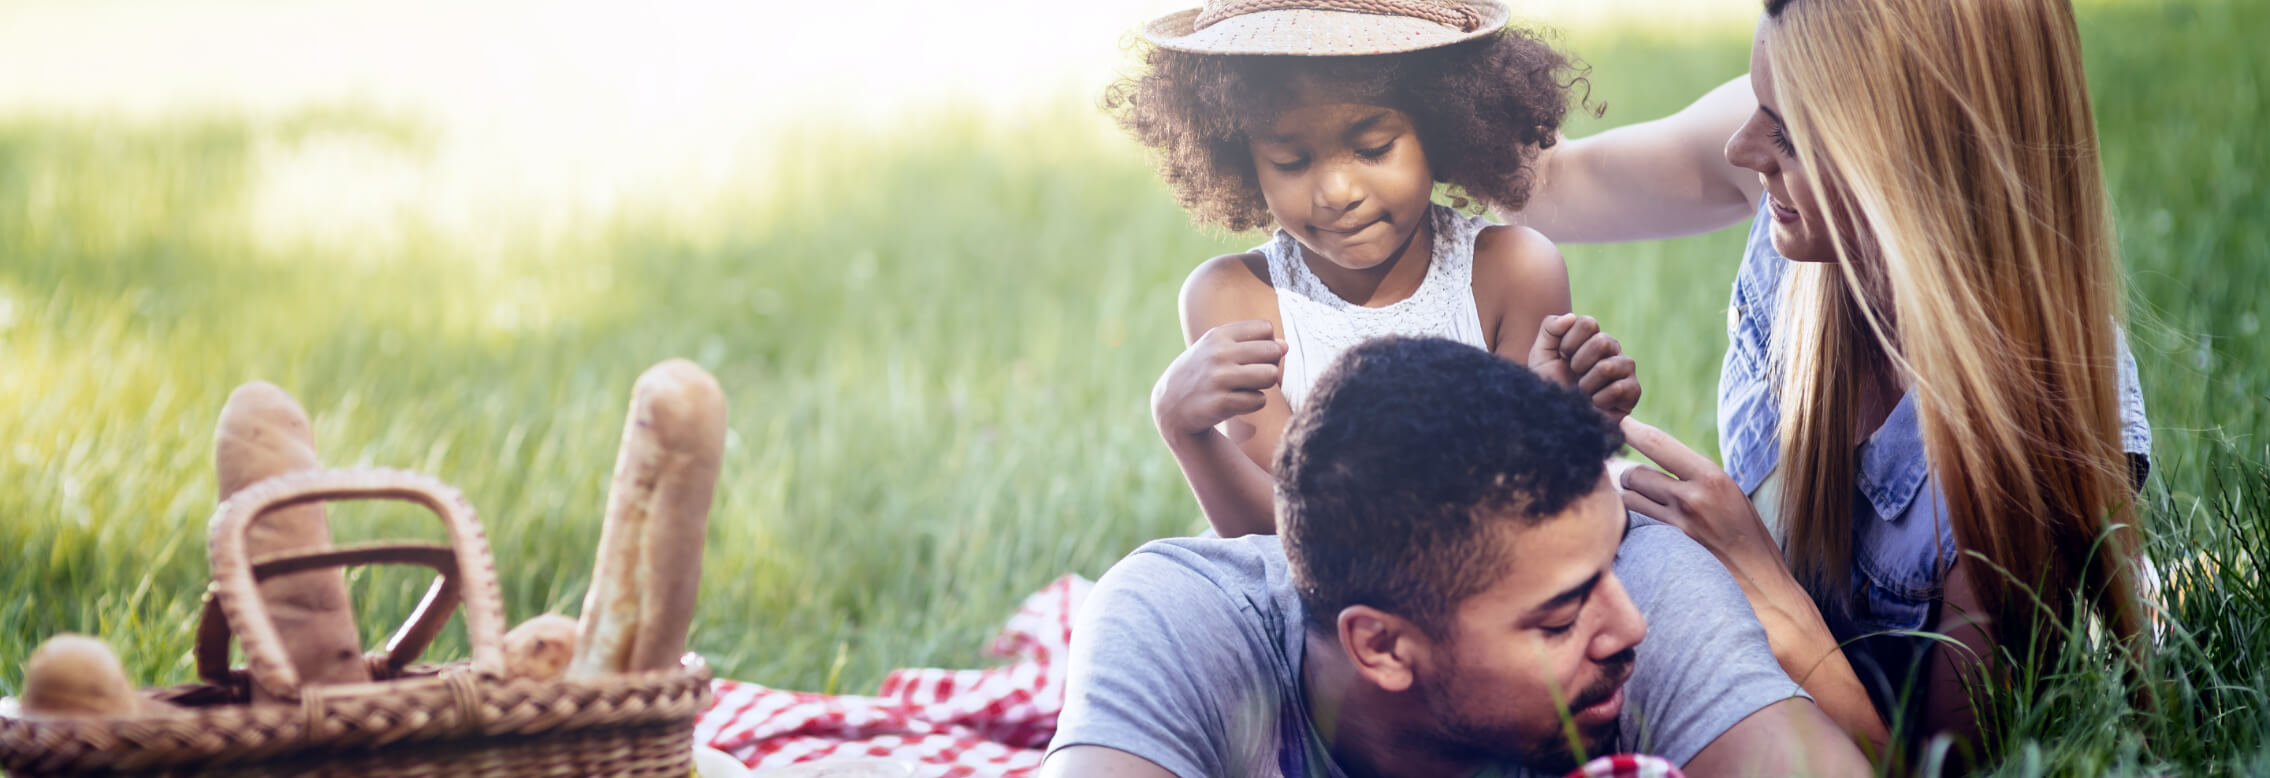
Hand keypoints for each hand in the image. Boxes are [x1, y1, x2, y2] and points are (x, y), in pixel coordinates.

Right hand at [1152, 320, 1285, 438]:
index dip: (1267, 343)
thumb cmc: (1202, 372)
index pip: (1266, 328)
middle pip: (1273, 351)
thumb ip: (1251, 343)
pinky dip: (1254, 403)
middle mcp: (1219, 353)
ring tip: (1249, 387)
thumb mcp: (1217, 349)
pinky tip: (1239, 402)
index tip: (1254, 355)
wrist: (1170, 405)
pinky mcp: (1221, 403)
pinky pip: (1259, 400)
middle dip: (1270, 364)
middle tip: (1255, 374)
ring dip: (1265, 384)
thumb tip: (1286, 346)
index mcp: (1218, 335)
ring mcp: (1219, 378)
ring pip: (1269, 375)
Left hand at [1526, 313, 1640, 421]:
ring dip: (1586, 385)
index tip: (1562, 356)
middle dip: (1579, 363)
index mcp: (1592, 336)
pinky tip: (1595, 404)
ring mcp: (1625, 368)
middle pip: (1602, 342)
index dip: (1569, 342)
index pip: (1588, 323)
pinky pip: (1619, 389)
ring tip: (1583, 391)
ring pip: (1608, 367)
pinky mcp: (1633, 390)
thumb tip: (1571, 317)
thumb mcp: (1541, 354)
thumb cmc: (1550, 384)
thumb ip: (1550, 329)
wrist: (1556, 415)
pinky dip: (1598, 400)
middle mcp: (1612, 349)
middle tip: (1574, 375)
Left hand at [1616, 417, 1835, 671]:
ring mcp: (1676, 525)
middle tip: (1637, 485)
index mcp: (1711, 477)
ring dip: (1629, 501)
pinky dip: (1634, 524)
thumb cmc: (1748, 540)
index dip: (1632, 429)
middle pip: (1634, 473)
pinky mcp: (1666, 550)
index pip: (1658, 443)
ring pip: (1629, 500)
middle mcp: (1692, 497)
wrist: (1763, 588)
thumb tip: (1661, 465)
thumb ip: (1697, 480)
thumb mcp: (1731, 498)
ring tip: (1646, 510)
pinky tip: (1644, 532)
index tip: (1617, 421)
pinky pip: (1636, 526)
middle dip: (1630, 476)